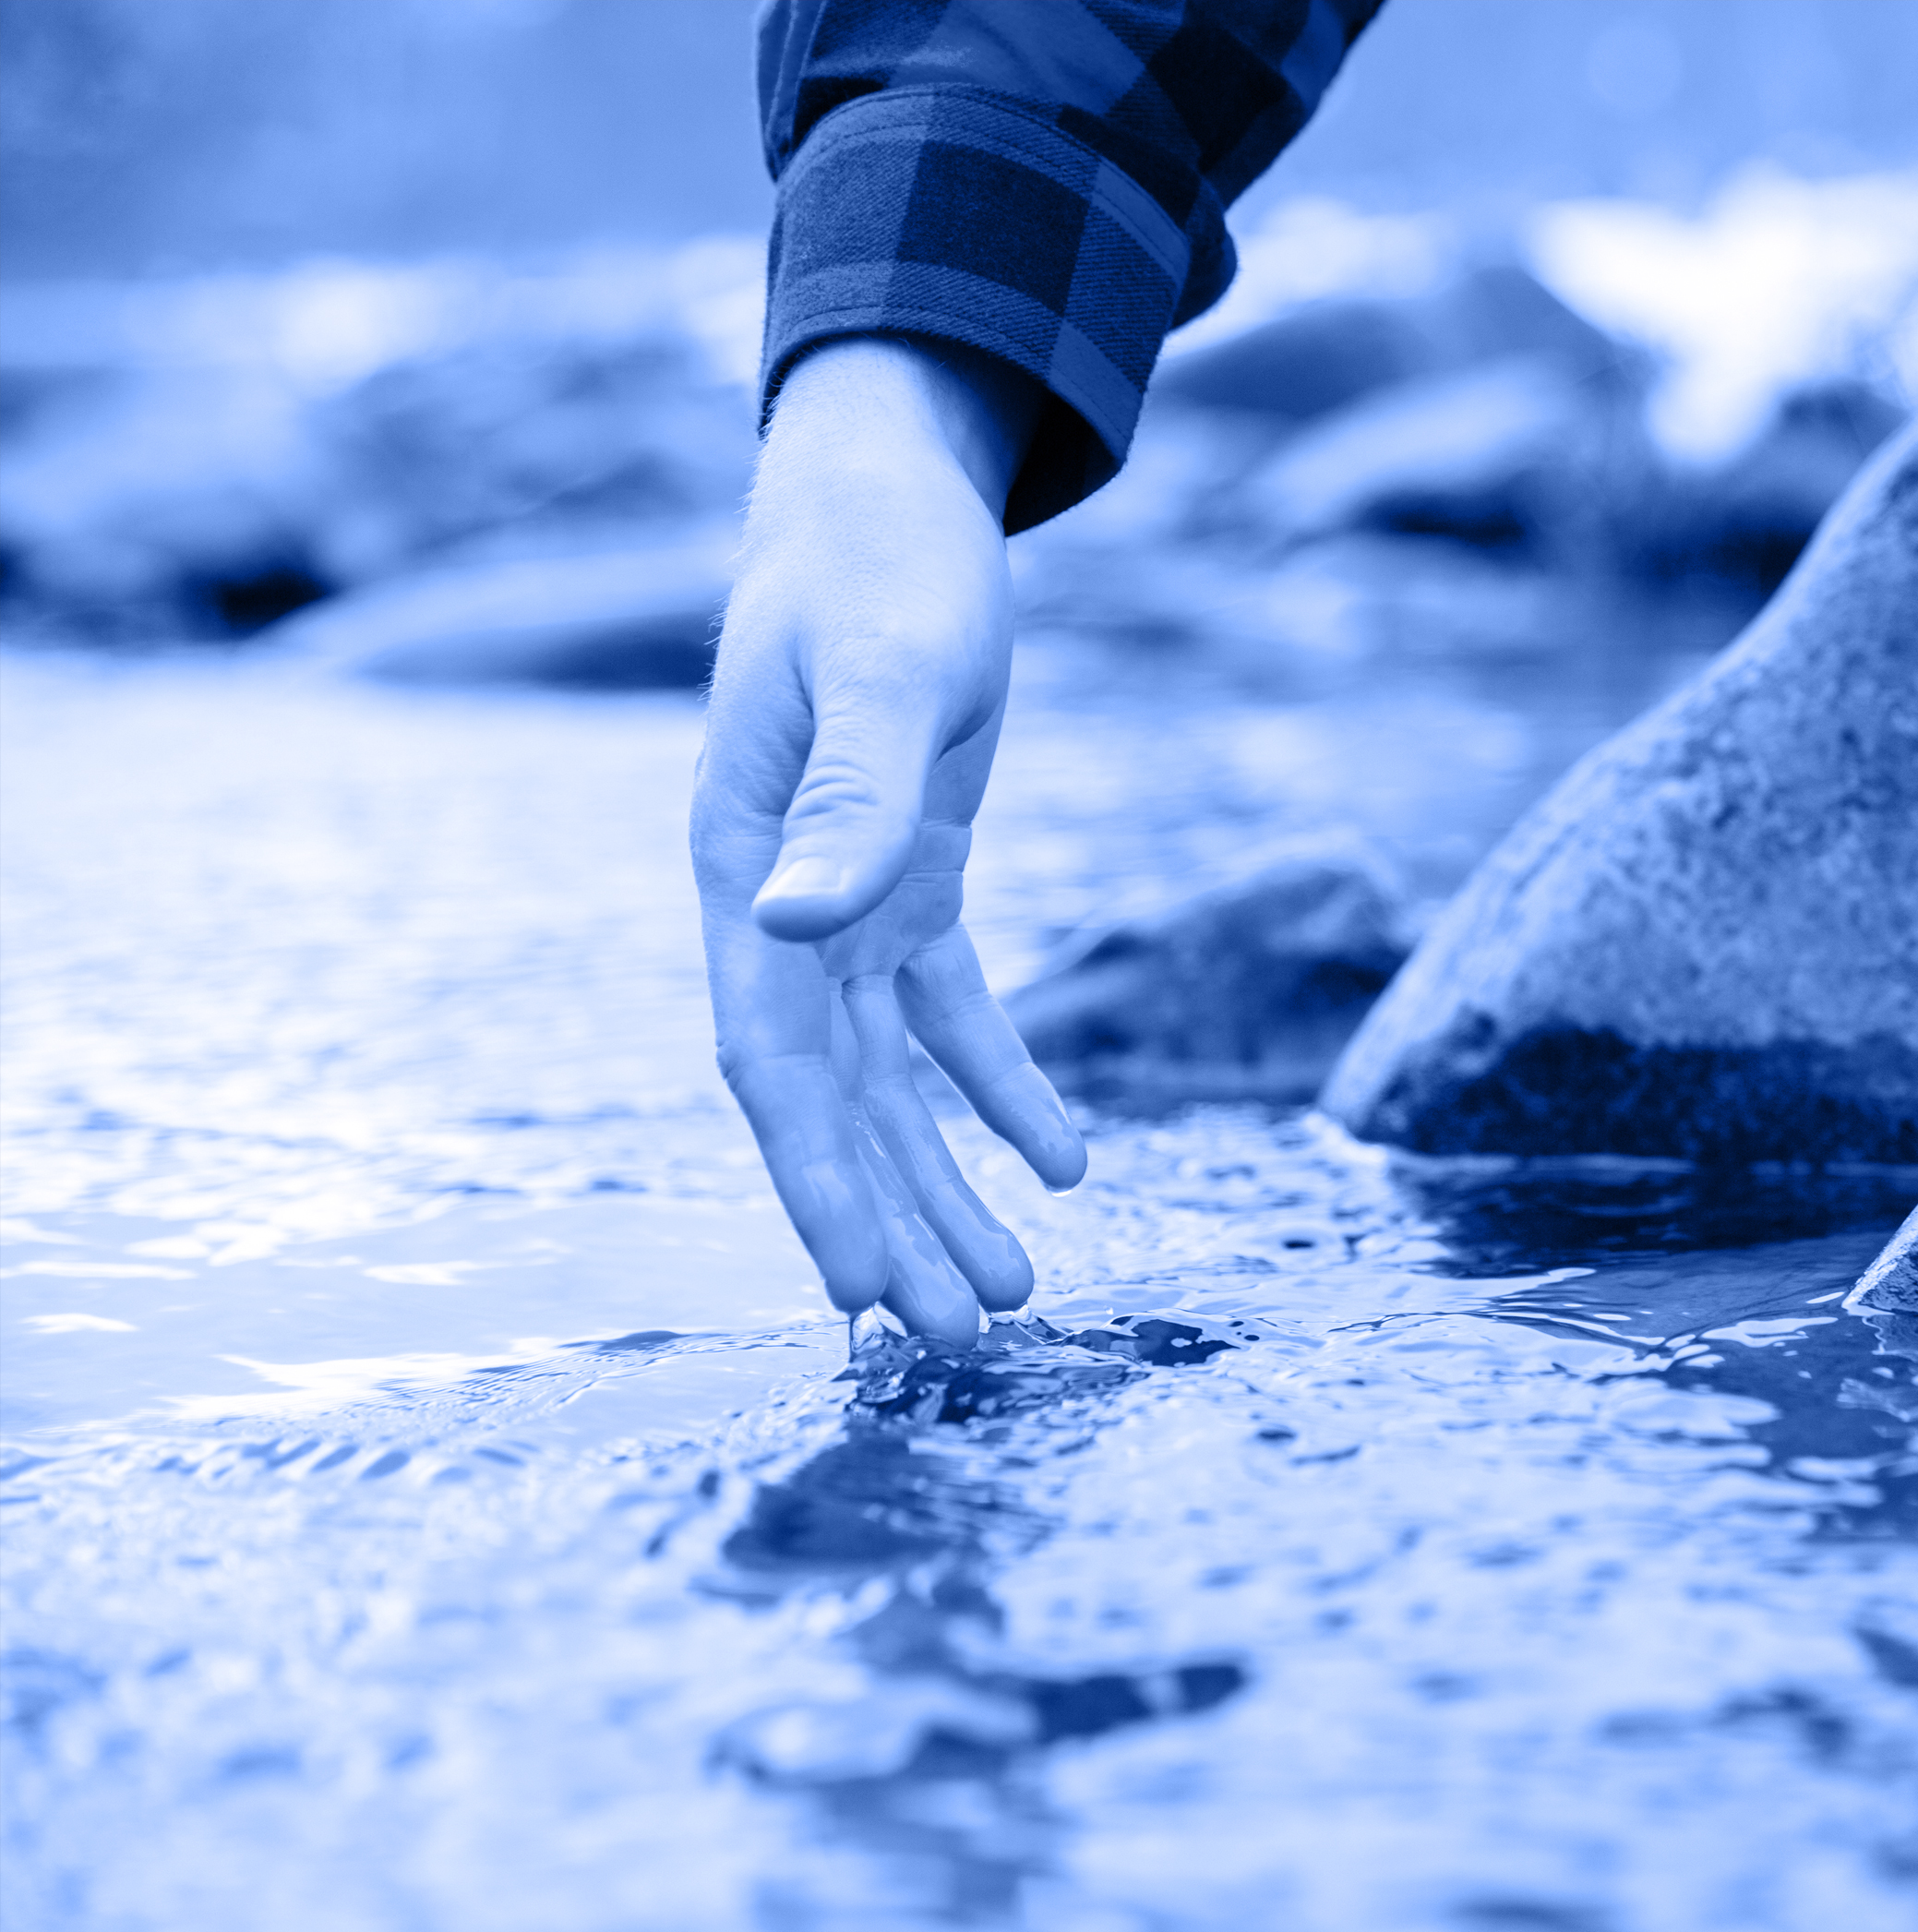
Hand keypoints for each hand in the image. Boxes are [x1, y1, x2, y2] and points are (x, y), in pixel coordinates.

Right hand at [691, 339, 1085, 1341]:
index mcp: (743, 868)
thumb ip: (847, 799)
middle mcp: (779, 904)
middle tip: (963, 1339)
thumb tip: (793, 927)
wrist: (885, 496)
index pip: (772, 1059)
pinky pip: (951, 1011)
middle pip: (833, 1098)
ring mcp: (842, 899)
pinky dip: (1000, 1085)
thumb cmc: (875, 566)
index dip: (817, 1179)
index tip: (862, 1292)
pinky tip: (1065, 1160)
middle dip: (891, 1220)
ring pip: (888, 1077)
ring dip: (942, 1180)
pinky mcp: (910, 879)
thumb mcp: (882, 668)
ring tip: (1013, 1291)